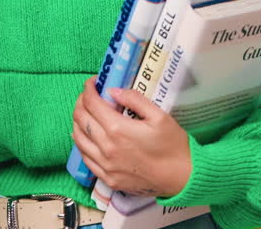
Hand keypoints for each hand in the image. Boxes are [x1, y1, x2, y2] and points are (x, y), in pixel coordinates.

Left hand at [71, 76, 192, 197]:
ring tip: (84, 112)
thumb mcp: (159, 116)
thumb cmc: (173, 146)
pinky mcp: (108, 178)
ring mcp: (105, 165)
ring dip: (77, 121)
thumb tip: (113, 91)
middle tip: (88, 95)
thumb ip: (134, 99)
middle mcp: (106, 147)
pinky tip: (85, 136)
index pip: (92, 103)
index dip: (88, 89)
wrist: (182, 178)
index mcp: (118, 129)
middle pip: (81, 118)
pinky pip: (85, 158)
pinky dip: (81, 143)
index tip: (93, 83)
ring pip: (78, 138)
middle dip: (81, 102)